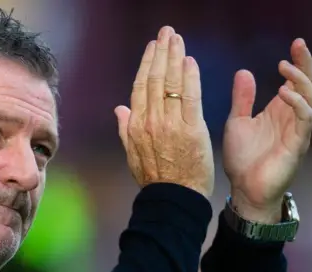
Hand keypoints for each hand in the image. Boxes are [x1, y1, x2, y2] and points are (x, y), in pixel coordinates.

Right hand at [115, 26, 214, 197]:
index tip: (153, 48)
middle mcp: (150, 121)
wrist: (172, 199)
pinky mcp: (192, 129)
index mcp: (135, 126)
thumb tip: (119, 109)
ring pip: (171, 83)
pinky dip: (190, 77)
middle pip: (155, 79)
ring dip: (175, 57)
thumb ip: (125, 129)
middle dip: (161, 52)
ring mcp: (170, 124)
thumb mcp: (132, 155)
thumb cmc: (155, 179)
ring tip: (178, 39)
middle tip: (167, 33)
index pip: (140, 87)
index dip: (147, 64)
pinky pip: (190, 97)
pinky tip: (190, 61)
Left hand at [223, 39, 311, 222]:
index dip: (297, 62)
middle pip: (308, 85)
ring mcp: (297, 130)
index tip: (294, 43)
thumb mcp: (237, 121)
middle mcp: (291, 117)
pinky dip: (296, 102)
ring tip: (284, 68)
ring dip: (300, 80)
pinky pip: (304, 118)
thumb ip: (242, 98)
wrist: (244, 189)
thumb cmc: (242, 158)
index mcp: (279, 110)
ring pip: (310, 98)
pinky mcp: (297, 143)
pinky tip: (283, 92)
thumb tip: (244, 72)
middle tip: (298, 45)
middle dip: (305, 64)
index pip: (295, 81)